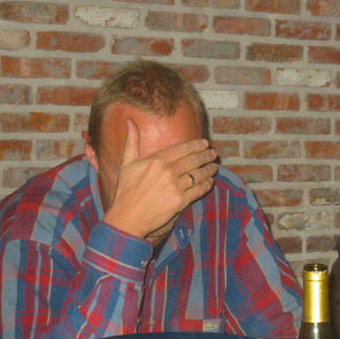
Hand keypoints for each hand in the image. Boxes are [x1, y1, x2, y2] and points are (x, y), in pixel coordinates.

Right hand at [103, 119, 217, 238]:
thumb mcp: (126, 164)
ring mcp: (175, 187)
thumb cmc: (125, 191)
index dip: (197, 144)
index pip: (183, 148)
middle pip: (194, 160)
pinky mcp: (180, 202)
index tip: (205, 143)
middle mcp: (168, 171)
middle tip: (213, 154)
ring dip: (209, 170)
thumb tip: (130, 120)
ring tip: (214, 167)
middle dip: (207, 156)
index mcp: (156, 160)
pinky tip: (209, 182)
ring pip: (199, 174)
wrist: (127, 218)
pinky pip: (199, 190)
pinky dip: (207, 185)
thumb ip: (132, 141)